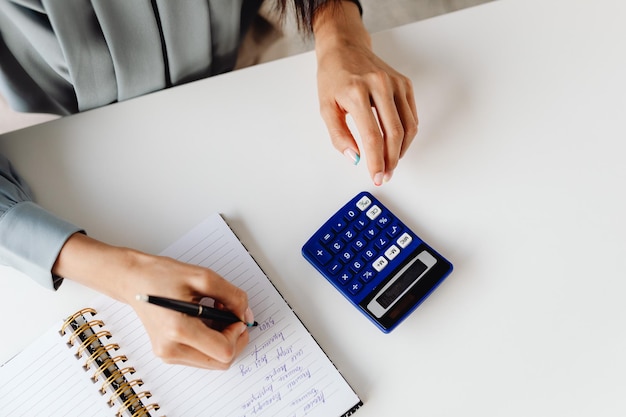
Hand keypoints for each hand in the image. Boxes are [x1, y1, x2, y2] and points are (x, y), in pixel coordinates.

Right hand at [53, 233, 252, 368]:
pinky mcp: (169, 354)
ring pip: (214, 361)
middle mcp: (171, 349)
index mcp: (178, 330)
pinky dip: (211, 340)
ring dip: (223, 339)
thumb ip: (232, 296)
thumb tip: (246, 315)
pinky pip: (202, 356)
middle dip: (233, 338)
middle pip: (221, 362)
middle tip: (229, 313)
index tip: (236, 315)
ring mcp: (168, 355)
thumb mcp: (204, 277)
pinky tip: (206, 320)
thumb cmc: (163, 275)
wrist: (134, 280)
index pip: (224, 351)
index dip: (238, 334)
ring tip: (214, 313)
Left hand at [314, 1, 417, 184]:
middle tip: (384, 175)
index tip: (376, 176)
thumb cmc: (334, 77)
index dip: (376, 161)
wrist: (344, 47)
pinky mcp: (405, 83)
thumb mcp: (325, 107)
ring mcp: (395, 83)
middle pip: (394, 133)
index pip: (372, 136)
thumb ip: (338, 135)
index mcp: (356, 91)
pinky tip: (397, 145)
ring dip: (401, 151)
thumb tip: (354, 158)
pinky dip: (407, 135)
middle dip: (390, 160)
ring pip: (408, 126)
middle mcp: (379, 85)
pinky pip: (412, 116)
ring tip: (391, 163)